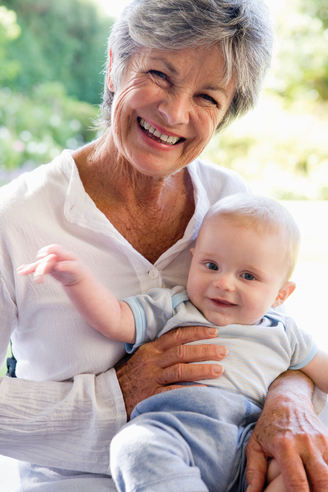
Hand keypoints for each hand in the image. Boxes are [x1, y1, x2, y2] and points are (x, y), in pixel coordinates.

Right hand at [17, 244, 85, 285]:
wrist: (76, 276)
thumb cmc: (78, 271)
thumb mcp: (77, 269)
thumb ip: (68, 266)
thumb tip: (58, 265)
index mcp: (63, 254)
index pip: (54, 249)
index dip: (48, 251)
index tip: (43, 257)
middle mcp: (55, 257)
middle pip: (45, 260)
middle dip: (41, 268)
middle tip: (39, 280)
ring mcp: (50, 262)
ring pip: (39, 264)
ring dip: (31, 268)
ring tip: (22, 272)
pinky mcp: (46, 268)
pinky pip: (37, 268)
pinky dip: (29, 269)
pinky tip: (21, 270)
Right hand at [116, 325, 226, 418]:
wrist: (110, 394)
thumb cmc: (131, 374)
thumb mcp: (143, 355)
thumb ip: (162, 349)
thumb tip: (187, 341)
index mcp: (152, 348)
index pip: (177, 336)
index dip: (196, 333)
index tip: (214, 332)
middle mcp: (153, 360)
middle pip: (182, 351)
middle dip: (205, 350)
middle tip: (224, 351)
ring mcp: (152, 377)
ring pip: (180, 369)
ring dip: (202, 369)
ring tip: (220, 370)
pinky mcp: (151, 394)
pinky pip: (173, 391)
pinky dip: (190, 389)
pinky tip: (205, 390)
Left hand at [246, 371, 327, 491]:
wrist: (287, 400)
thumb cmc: (269, 425)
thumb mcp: (255, 444)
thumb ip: (254, 471)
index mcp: (285, 446)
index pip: (297, 482)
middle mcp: (305, 443)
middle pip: (321, 482)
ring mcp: (320, 441)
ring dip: (324, 486)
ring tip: (315, 489)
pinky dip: (327, 475)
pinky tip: (320, 481)